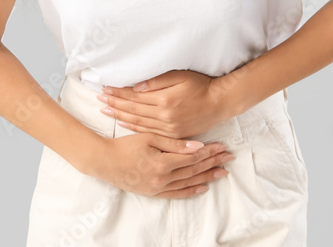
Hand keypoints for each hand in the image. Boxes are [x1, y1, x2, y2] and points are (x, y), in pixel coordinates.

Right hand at [84, 132, 234, 197]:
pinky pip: (176, 194)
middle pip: (194, 170)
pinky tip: (203, 187)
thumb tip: (197, 146)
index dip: (209, 151)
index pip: (193, 157)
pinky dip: (191, 191)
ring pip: (188, 182)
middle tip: (229, 157)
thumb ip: (174, 143)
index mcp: (163, 163)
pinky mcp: (153, 193)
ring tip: (222, 171)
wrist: (104, 162)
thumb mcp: (150, 138)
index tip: (222, 145)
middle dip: (213, 163)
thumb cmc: (125, 145)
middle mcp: (162, 178)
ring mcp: (158, 188)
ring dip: (207, 176)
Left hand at [97, 69, 233, 138]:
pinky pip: (148, 132)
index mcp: (164, 100)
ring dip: (120, 116)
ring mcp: (168, 128)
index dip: (119, 92)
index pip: (135, 96)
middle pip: (133, 110)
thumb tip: (136, 87)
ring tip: (106, 111)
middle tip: (99, 100)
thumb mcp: (181, 77)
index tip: (105, 89)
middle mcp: (164, 116)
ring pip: (138, 122)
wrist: (220, 103)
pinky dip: (134, 127)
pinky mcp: (173, 135)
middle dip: (114, 104)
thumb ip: (157, 81)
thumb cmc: (201, 85)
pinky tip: (124, 123)